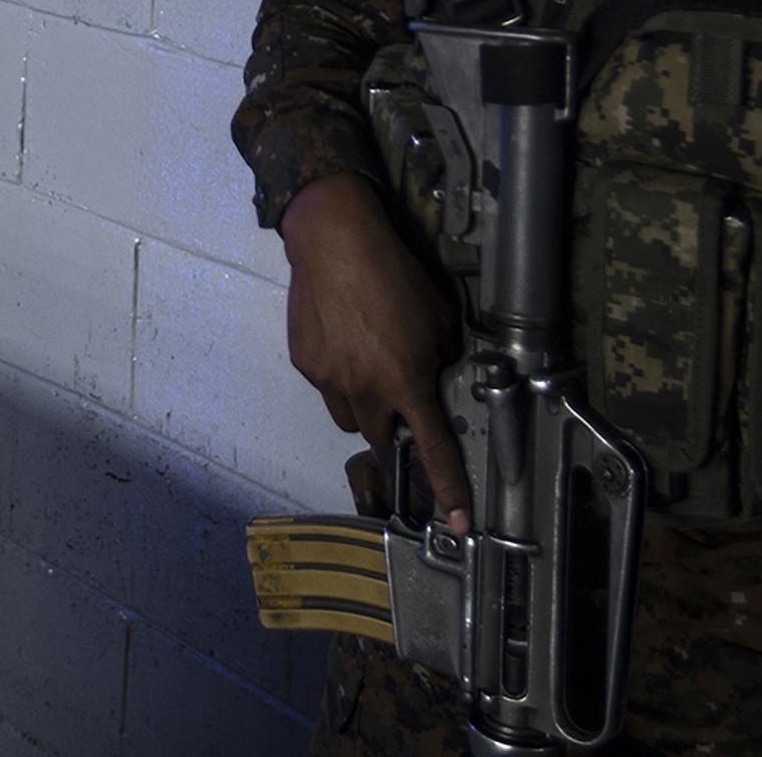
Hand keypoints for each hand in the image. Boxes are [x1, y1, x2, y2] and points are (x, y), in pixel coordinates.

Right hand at [282, 173, 473, 531]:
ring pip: (348, 415)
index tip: (456, 521)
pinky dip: (337, 371)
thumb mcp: (439, 314)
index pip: (433, 448)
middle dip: (389, 421)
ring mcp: (329, 379)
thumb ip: (441, 354)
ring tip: (364, 359)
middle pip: (378, 435)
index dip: (449, 488)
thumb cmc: (392, 272)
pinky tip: (341, 335)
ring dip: (361, 402)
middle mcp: (366, 389)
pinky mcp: (304, 362)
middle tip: (394, 386)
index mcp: (407, 381)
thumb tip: (433, 369)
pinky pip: (325, 384)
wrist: (335, 241)